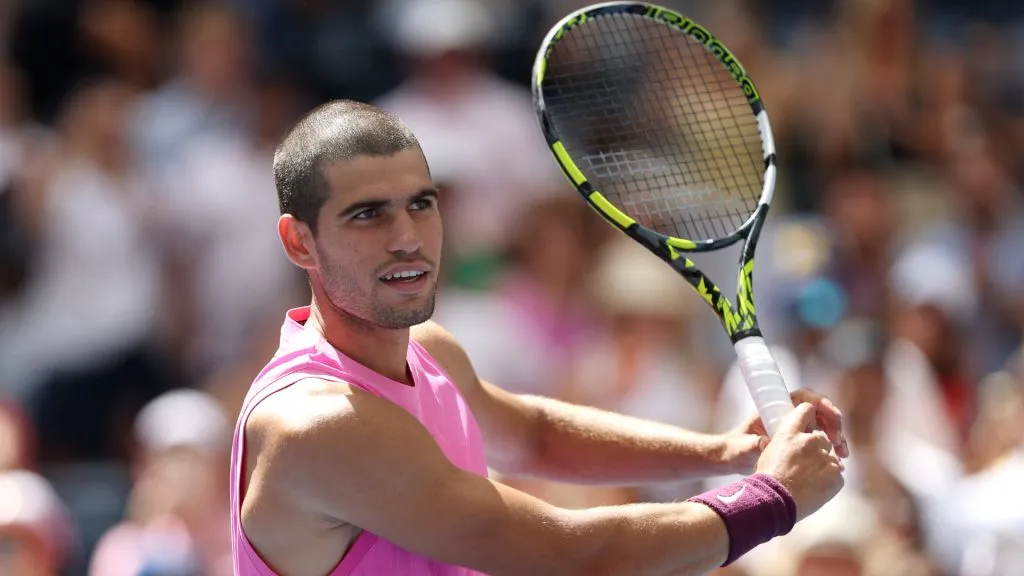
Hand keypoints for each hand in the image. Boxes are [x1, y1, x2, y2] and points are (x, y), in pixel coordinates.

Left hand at [721, 388, 848, 473]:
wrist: (732, 459)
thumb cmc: (735, 449)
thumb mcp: (742, 447)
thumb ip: (752, 444)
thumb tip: (764, 441)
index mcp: (775, 408)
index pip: (803, 397)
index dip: (821, 403)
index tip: (833, 415)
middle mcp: (787, 414)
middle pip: (819, 410)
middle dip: (834, 422)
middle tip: (839, 441)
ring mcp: (794, 427)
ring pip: (823, 424)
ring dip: (836, 435)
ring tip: (842, 453)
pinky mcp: (798, 440)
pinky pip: (820, 438)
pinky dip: (830, 446)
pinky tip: (837, 458)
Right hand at [756, 402, 844, 520]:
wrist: (775, 501)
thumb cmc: (768, 477)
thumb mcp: (770, 449)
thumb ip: (787, 440)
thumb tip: (794, 443)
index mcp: (792, 431)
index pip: (806, 408)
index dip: (809, 416)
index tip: (810, 424)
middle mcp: (811, 440)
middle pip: (821, 438)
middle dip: (816, 449)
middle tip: (804, 466)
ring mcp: (827, 457)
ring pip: (830, 457)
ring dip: (822, 465)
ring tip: (808, 480)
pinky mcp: (836, 475)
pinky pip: (836, 474)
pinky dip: (829, 480)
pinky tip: (815, 488)